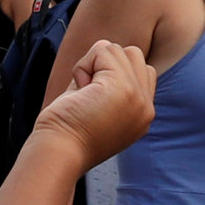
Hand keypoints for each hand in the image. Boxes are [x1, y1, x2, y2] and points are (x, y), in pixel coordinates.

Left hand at [32, 40, 155, 166]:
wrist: (59, 154)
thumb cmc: (66, 133)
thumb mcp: (96, 106)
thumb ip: (108, 83)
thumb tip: (104, 51)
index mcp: (142, 115)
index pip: (142, 71)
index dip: (112, 73)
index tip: (92, 99)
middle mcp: (146, 107)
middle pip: (133, 55)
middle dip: (104, 65)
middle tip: (87, 95)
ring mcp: (138, 97)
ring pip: (119, 50)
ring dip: (92, 65)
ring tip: (82, 94)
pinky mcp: (124, 88)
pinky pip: (103, 50)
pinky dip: (83, 65)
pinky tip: (79, 91)